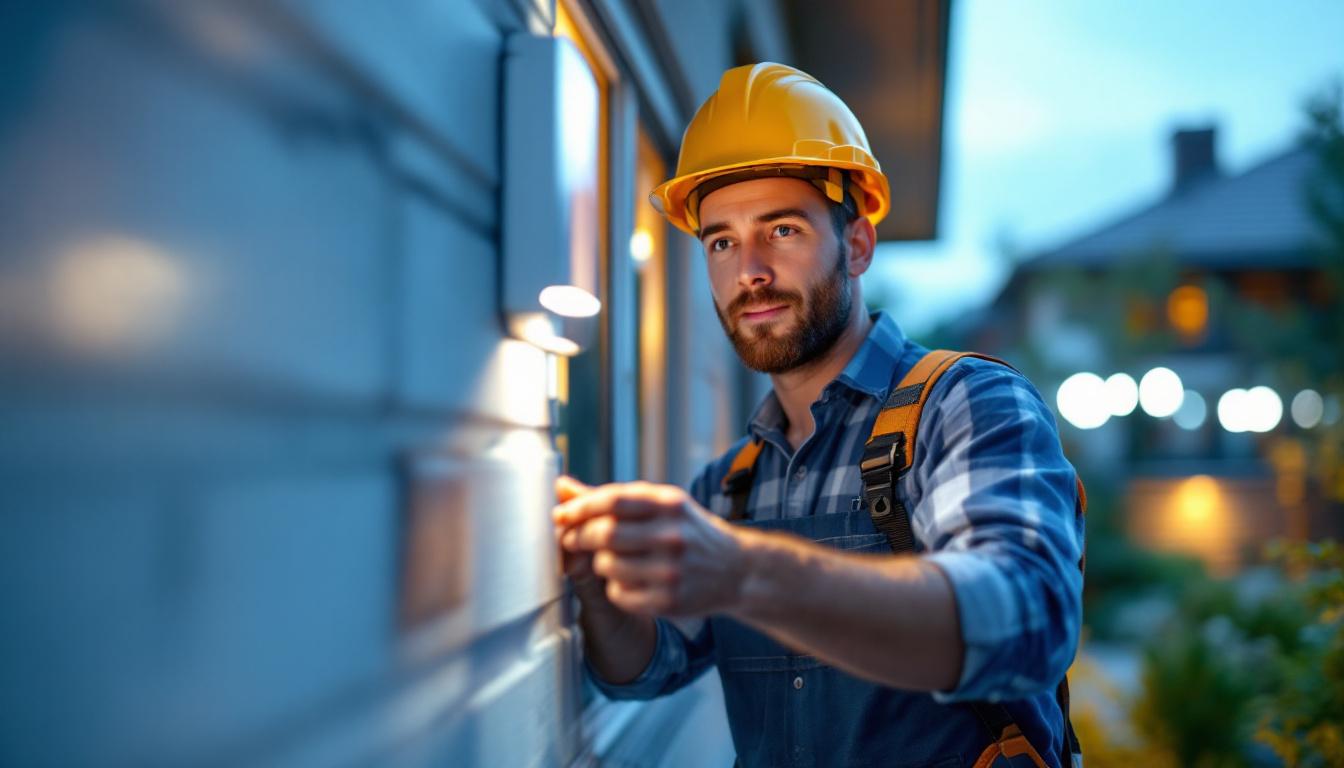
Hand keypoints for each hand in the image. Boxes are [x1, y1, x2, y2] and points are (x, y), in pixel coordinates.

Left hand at [552, 479, 749, 616]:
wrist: (737, 570)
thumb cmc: (688, 532)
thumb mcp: (659, 506)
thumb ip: (609, 498)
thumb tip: (561, 486)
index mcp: (670, 504)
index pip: (613, 500)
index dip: (579, 508)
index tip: (560, 515)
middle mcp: (672, 535)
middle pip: (605, 534)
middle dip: (580, 537)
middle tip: (573, 540)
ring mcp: (671, 570)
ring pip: (607, 565)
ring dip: (600, 563)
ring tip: (614, 560)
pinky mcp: (668, 601)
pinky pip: (618, 594)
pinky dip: (615, 588)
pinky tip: (631, 581)